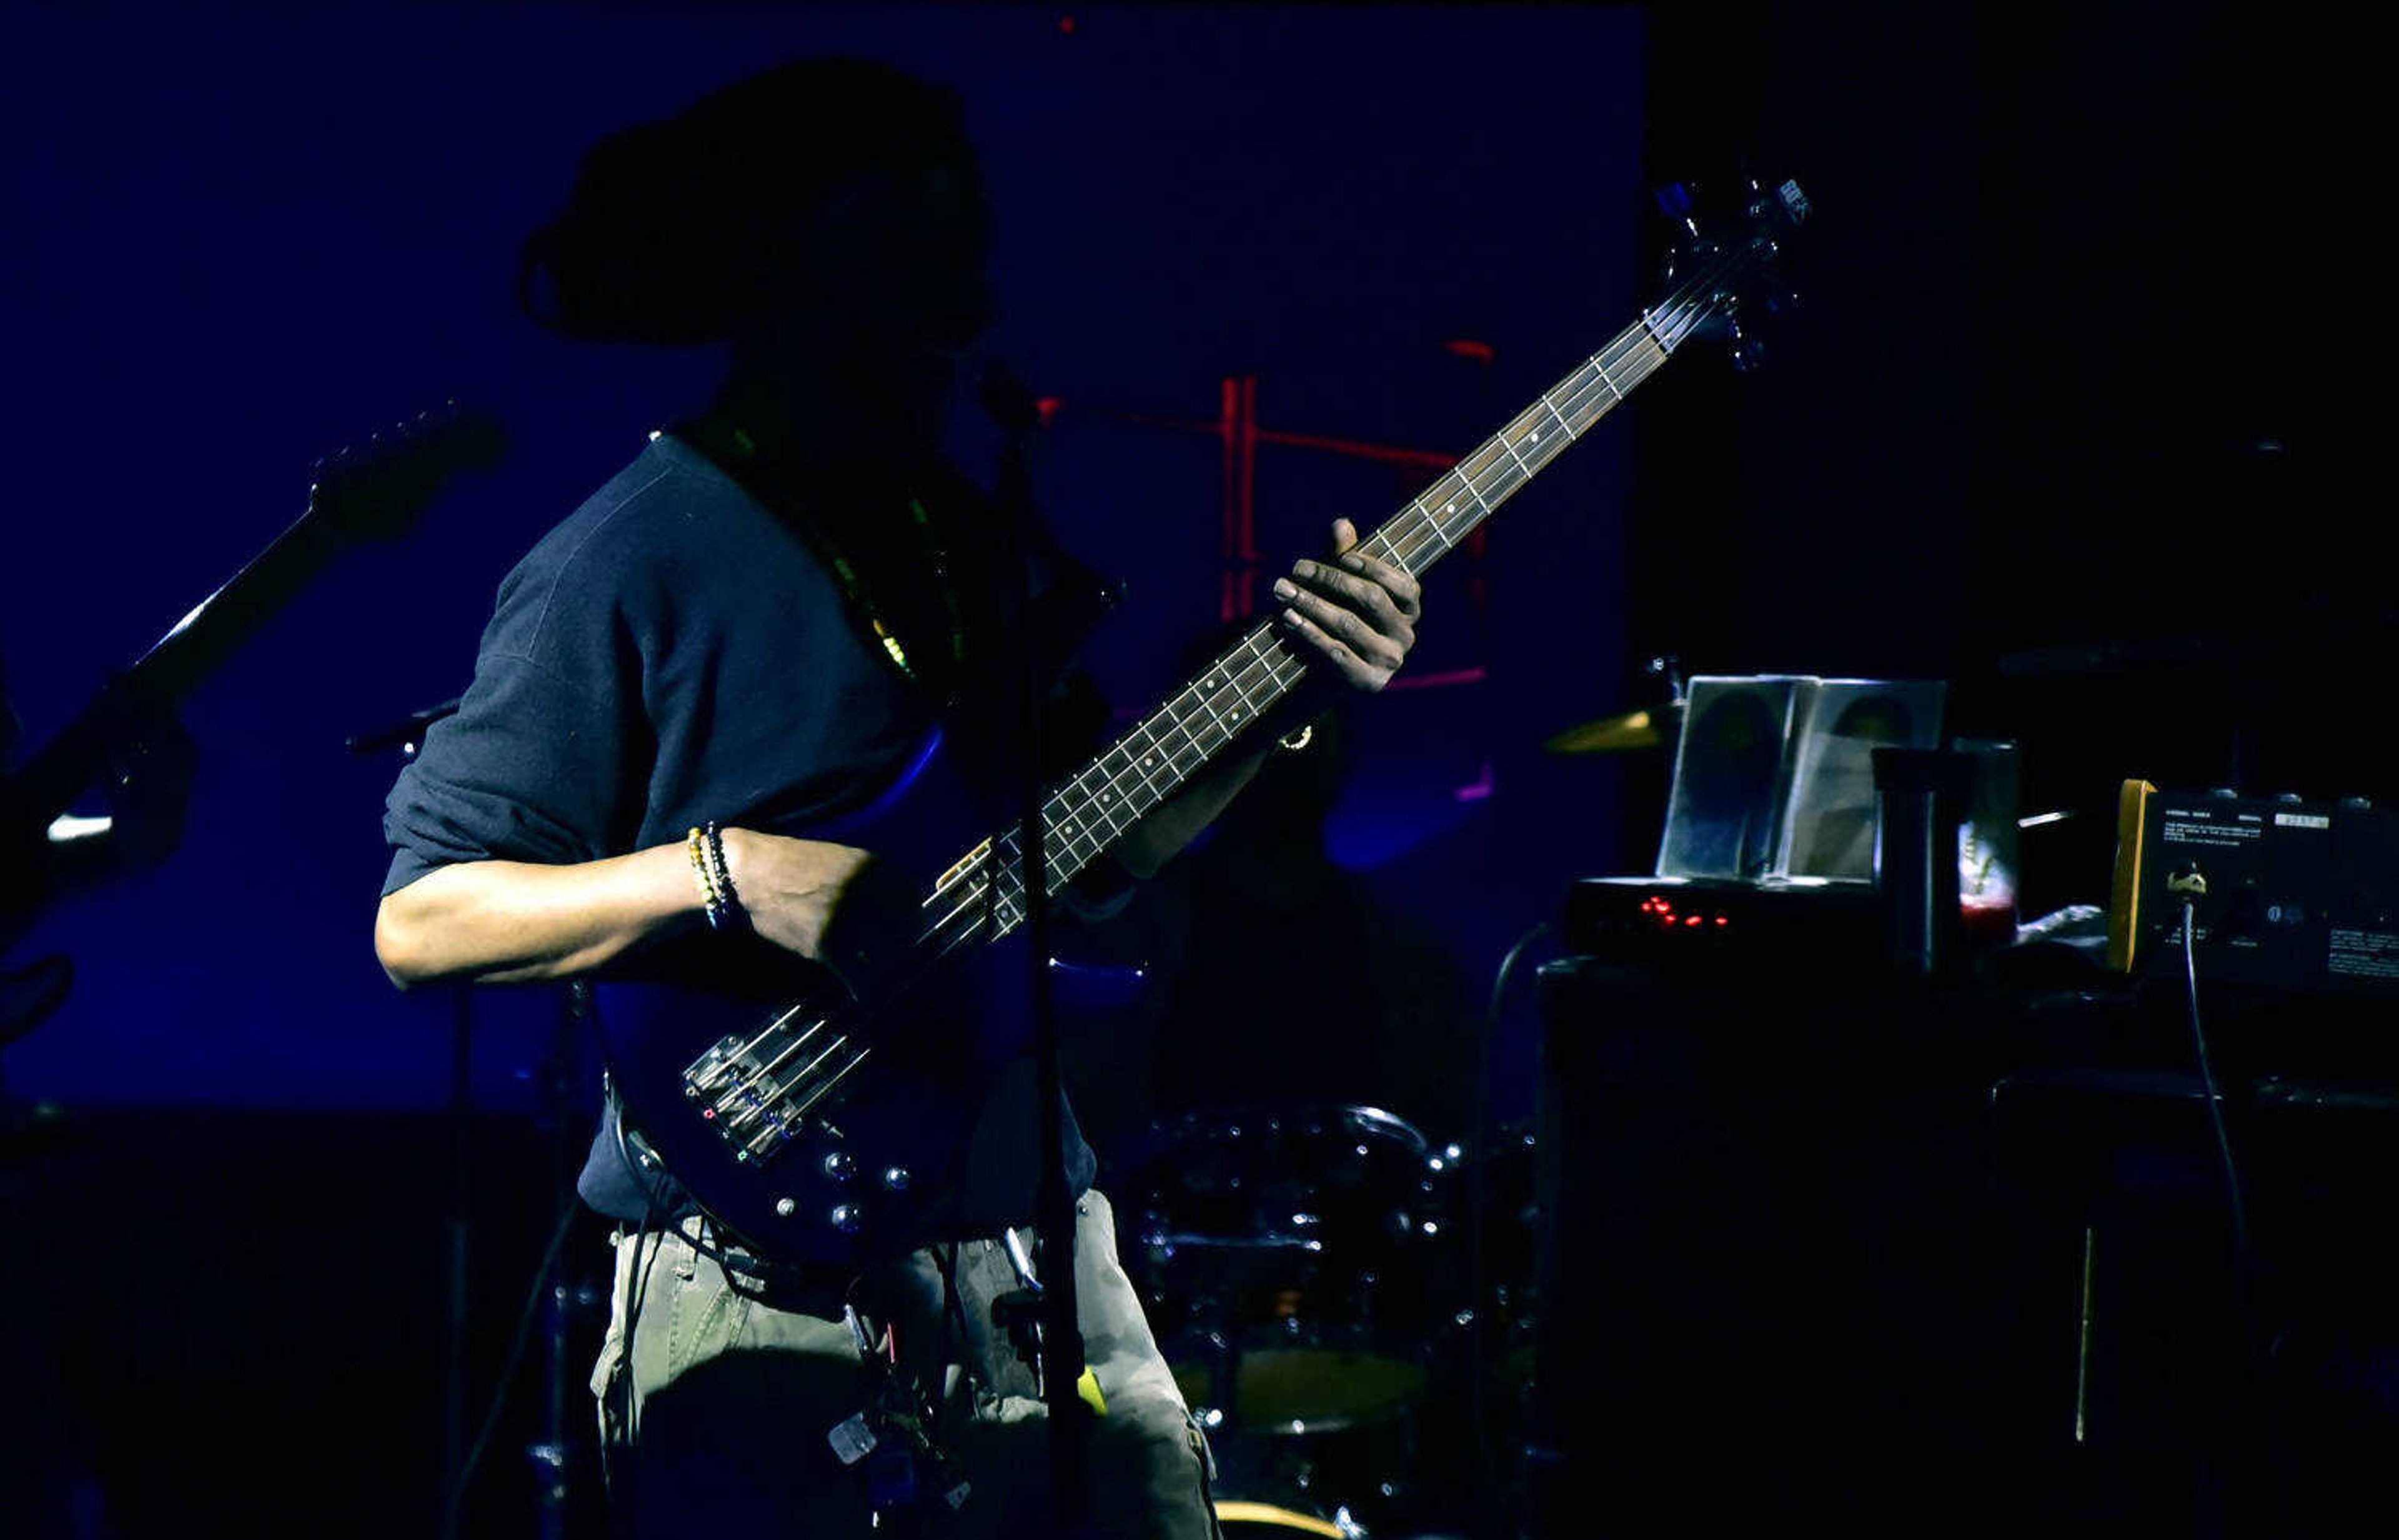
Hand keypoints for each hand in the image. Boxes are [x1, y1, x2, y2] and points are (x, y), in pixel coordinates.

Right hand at [718, 828, 915, 995]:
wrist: (752, 873)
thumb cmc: (793, 864)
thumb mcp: (840, 858)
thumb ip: (868, 879)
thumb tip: (892, 905)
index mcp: (872, 869)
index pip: (912, 901)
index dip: (912, 920)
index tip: (908, 931)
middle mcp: (866, 894)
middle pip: (902, 931)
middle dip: (901, 946)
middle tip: (893, 956)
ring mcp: (847, 920)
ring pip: (883, 955)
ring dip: (884, 969)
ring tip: (879, 976)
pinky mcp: (826, 944)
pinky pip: (855, 973)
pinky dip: (861, 987)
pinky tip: (861, 994)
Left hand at [1271, 518, 1422, 691]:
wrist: (1319, 676)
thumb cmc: (1334, 618)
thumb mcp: (1339, 586)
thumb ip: (1342, 556)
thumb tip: (1340, 524)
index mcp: (1409, 609)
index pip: (1403, 584)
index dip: (1375, 567)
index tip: (1342, 556)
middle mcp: (1405, 635)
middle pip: (1372, 599)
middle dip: (1331, 579)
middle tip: (1295, 567)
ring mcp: (1389, 662)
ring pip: (1349, 624)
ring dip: (1312, 604)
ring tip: (1282, 590)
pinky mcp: (1367, 683)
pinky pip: (1336, 652)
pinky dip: (1309, 633)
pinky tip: (1288, 618)